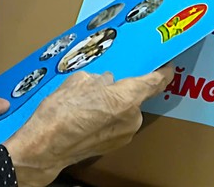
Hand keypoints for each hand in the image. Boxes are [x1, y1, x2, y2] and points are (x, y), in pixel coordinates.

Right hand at [4, 67, 171, 186]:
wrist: (46, 146)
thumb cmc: (61, 113)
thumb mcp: (79, 81)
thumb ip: (99, 79)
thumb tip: (105, 81)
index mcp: (127, 97)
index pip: (154, 82)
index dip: (162, 73)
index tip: (167, 68)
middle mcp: (132, 118)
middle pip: (134, 97)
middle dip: (121, 91)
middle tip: (99, 88)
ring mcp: (124, 135)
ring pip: (124, 112)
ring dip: (112, 106)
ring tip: (86, 106)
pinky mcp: (114, 146)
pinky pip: (116, 125)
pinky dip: (106, 120)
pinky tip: (86, 118)